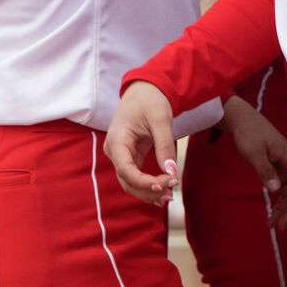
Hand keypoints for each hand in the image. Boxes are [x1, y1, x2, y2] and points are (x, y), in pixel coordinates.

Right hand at [104, 81, 182, 204]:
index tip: (163, 185)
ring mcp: (122, 156)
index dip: (142, 182)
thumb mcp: (160, 119)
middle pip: (127, 180)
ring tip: (170, 196)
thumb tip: (171, 171)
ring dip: (149, 192)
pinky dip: (149, 186)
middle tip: (171, 191)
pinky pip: (137, 177)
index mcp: (117, 140)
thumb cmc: (149, 100)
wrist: (145, 91)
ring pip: (131, 183)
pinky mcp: (131, 157)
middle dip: (148, 190)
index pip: (125, 169)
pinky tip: (163, 193)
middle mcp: (115, 151)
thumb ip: (164, 145)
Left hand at [220, 97, 286, 229]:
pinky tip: (272, 214)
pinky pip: (283, 189)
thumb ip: (265, 170)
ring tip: (272, 225)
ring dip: (283, 209)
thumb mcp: (254, 152)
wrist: (243, 121)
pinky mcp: (279, 170)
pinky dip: (279, 201)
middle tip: (278, 227)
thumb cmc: (249, 134)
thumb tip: (276, 190)